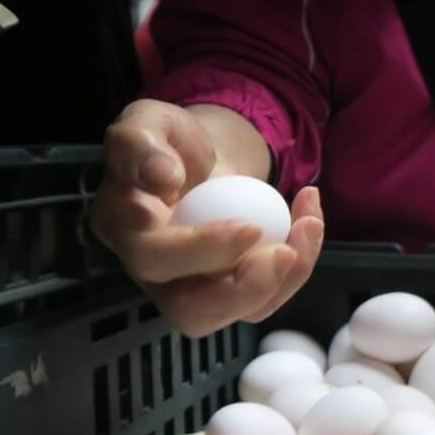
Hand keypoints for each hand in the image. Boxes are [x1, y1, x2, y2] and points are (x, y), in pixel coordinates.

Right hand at [90, 99, 323, 336]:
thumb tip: (162, 177)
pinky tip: (310, 220)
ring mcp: (195, 290)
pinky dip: (299, 265)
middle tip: (286, 252)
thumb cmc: (171, 143)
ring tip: (309, 224)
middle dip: (245, 290)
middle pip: (192, 312)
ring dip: (284, 278)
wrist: (203, 159)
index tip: (250, 226)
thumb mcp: (149, 122)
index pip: (155, 258)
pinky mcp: (232, 291)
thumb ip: (142, 143)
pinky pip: (267, 296)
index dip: (202, 250)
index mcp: (123, 231)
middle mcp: (154, 275)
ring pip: (238, 312)